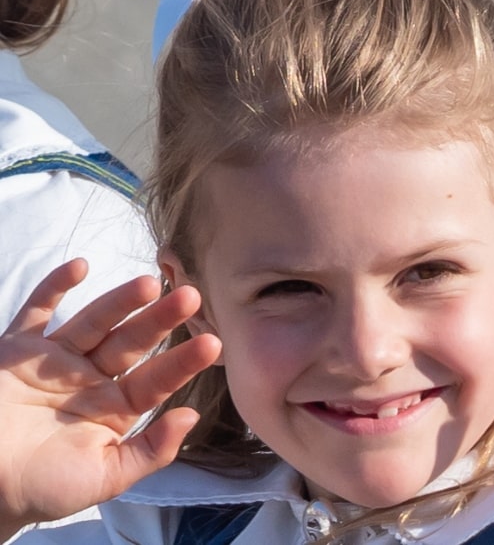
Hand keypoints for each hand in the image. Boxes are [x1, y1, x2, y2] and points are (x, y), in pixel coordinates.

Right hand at [0, 259, 220, 539]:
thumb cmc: (41, 488)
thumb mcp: (104, 478)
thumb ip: (149, 451)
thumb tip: (192, 417)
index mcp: (115, 407)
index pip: (156, 380)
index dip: (183, 362)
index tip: (213, 343)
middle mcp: (91, 378)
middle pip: (132, 342)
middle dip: (160, 320)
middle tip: (190, 296)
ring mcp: (56, 359)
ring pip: (95, 321)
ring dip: (120, 301)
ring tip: (149, 283)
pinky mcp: (18, 348)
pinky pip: (37, 311)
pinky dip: (54, 287)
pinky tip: (80, 266)